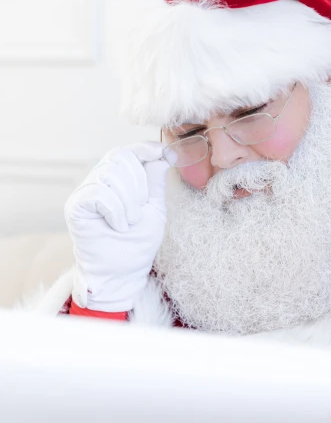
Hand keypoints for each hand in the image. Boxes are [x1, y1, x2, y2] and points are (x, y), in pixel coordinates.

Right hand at [64, 142, 171, 311]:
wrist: (123, 274)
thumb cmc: (137, 245)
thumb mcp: (154, 209)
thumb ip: (155, 182)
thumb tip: (163, 153)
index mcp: (118, 181)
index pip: (127, 151)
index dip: (144, 148)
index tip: (163, 153)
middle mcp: (98, 182)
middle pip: (120, 157)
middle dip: (139, 184)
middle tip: (141, 212)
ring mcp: (85, 193)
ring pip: (111, 174)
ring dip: (129, 201)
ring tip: (131, 223)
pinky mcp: (76, 206)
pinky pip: (99, 193)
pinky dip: (116, 210)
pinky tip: (119, 226)